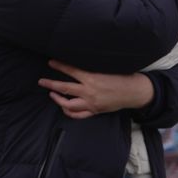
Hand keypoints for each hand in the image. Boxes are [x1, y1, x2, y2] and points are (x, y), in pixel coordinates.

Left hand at [37, 60, 153, 118]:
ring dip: (58, 99)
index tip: (51, 62)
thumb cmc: (124, 77)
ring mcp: (91, 103)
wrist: (135, 92)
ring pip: (68, 104)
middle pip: (64, 88)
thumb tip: (79, 65)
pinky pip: (78, 115)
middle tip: (42, 81)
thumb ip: (92, 70)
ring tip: (52, 94)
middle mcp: (89, 91)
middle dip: (51, 84)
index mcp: (92, 78)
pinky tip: (65, 107)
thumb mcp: (108, 69)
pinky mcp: (95, 110)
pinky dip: (69, 111)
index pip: (71, 71)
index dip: (60, 66)